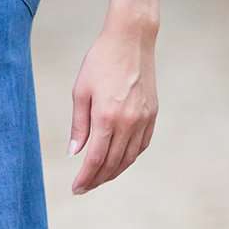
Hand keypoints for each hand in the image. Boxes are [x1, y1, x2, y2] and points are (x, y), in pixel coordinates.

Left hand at [66, 17, 157, 192]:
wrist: (131, 40)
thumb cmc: (100, 61)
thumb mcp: (81, 91)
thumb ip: (79, 125)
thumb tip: (75, 153)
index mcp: (106, 117)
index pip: (95, 159)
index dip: (85, 178)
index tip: (76, 188)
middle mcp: (128, 122)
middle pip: (113, 163)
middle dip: (97, 179)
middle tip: (84, 188)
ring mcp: (143, 119)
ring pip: (129, 158)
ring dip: (113, 172)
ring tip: (99, 178)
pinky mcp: (153, 114)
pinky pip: (141, 145)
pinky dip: (130, 158)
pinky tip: (119, 161)